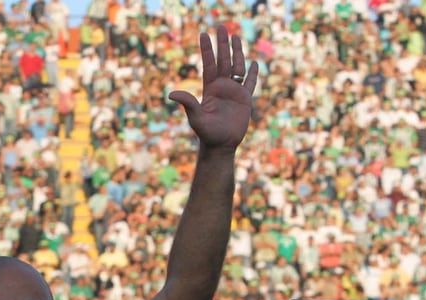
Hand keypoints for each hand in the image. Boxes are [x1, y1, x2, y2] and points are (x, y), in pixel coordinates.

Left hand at [167, 26, 256, 151]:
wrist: (221, 145)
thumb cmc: (206, 133)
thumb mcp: (195, 117)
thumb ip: (187, 103)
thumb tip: (171, 94)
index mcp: (210, 88)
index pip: (208, 64)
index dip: (206, 49)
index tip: (203, 34)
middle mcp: (222, 87)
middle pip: (223, 61)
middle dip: (222, 44)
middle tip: (221, 26)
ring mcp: (234, 92)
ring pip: (237, 68)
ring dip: (237, 53)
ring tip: (236, 37)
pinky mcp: (245, 100)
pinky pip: (250, 84)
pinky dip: (253, 74)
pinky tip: (254, 64)